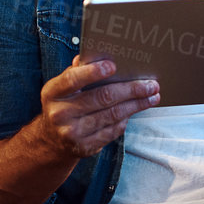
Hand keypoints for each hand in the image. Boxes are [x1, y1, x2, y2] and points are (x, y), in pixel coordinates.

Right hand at [33, 55, 159, 158]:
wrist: (51, 141)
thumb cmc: (63, 105)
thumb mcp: (62, 88)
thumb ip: (77, 72)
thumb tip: (97, 55)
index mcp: (53, 93)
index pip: (72, 79)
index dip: (93, 72)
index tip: (113, 65)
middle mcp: (60, 114)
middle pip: (102, 98)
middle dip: (131, 90)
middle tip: (151, 84)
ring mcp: (72, 133)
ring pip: (112, 115)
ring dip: (136, 105)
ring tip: (152, 96)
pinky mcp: (85, 147)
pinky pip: (112, 131)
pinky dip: (126, 119)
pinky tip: (135, 110)